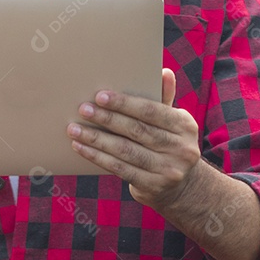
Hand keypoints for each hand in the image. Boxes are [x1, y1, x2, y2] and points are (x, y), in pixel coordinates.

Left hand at [66, 69, 201, 210]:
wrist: (181, 187)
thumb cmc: (168, 144)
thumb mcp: (172, 123)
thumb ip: (164, 99)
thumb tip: (164, 72)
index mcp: (185, 126)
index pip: (151, 111)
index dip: (125, 104)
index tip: (100, 96)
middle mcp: (181, 148)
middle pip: (136, 130)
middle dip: (107, 119)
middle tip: (83, 109)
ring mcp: (168, 170)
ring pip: (125, 150)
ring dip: (96, 139)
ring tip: (74, 129)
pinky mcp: (153, 186)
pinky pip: (120, 168)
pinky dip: (97, 157)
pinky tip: (81, 147)